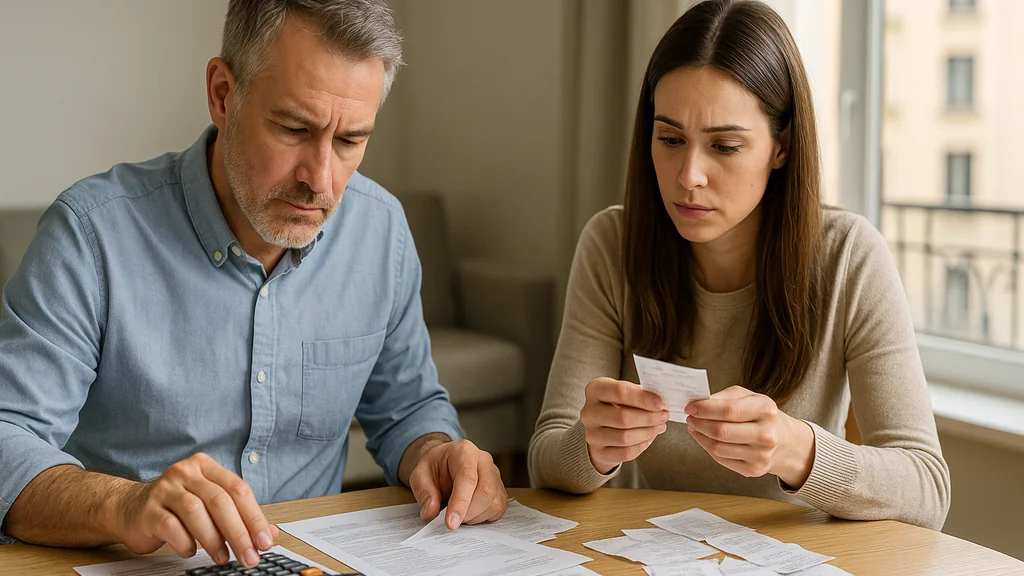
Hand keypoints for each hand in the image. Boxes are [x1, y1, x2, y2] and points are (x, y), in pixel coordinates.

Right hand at [114, 453, 278, 567]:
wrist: (129, 508)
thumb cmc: (176, 506)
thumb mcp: (209, 504)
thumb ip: (239, 515)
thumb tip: (270, 534)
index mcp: (206, 466)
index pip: (238, 489)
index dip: (255, 517)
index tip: (265, 541)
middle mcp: (185, 472)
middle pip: (220, 501)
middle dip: (239, 533)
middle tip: (249, 556)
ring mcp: (164, 489)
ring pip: (197, 513)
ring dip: (214, 541)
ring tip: (223, 558)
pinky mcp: (148, 510)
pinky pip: (172, 527)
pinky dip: (186, 543)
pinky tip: (191, 551)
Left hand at [408, 439, 507, 529]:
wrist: (444, 463)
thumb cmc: (434, 467)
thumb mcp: (419, 475)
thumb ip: (424, 493)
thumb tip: (430, 513)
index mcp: (464, 452)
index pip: (467, 478)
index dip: (460, 503)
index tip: (451, 523)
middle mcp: (484, 461)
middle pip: (486, 491)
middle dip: (469, 513)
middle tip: (452, 522)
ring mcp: (495, 475)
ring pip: (495, 502)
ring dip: (476, 517)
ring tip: (459, 515)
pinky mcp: (499, 489)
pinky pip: (499, 509)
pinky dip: (484, 518)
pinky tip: (470, 515)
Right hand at [581, 377, 669, 473]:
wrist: (601, 426)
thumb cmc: (618, 404)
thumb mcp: (626, 392)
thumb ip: (641, 394)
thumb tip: (661, 404)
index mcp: (595, 389)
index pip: (620, 392)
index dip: (643, 399)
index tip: (660, 404)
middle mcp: (589, 412)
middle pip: (623, 418)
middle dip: (649, 418)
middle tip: (663, 416)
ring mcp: (591, 434)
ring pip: (625, 438)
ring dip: (648, 432)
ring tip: (658, 426)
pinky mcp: (598, 452)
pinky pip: (625, 453)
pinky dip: (642, 445)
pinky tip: (649, 437)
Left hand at [684, 386, 815, 487]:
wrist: (786, 442)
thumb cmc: (763, 416)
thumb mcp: (750, 397)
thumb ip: (725, 397)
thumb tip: (698, 402)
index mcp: (766, 410)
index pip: (729, 410)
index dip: (704, 409)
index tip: (690, 407)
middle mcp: (766, 434)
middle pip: (721, 431)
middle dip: (699, 423)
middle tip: (690, 418)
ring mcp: (761, 455)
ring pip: (718, 447)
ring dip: (700, 436)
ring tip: (695, 426)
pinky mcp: (753, 470)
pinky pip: (721, 459)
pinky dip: (707, 447)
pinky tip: (705, 438)